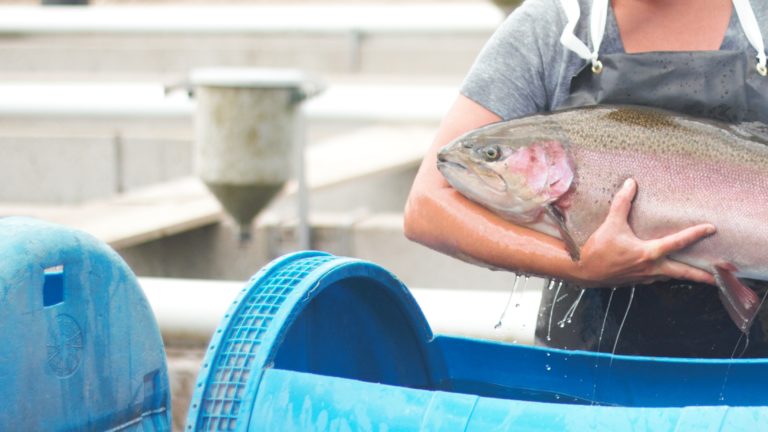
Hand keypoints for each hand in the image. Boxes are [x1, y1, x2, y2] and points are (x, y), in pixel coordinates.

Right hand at [575, 178, 715, 286]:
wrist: (583, 271)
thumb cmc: (598, 250)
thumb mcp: (611, 224)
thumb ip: (622, 203)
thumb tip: (631, 183)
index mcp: (649, 253)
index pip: (678, 242)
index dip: (696, 234)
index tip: (711, 229)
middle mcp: (651, 268)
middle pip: (682, 272)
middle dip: (701, 275)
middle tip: (717, 278)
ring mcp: (644, 277)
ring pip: (669, 277)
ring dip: (683, 275)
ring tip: (695, 274)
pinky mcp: (635, 281)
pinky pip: (655, 278)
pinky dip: (663, 275)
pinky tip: (662, 271)